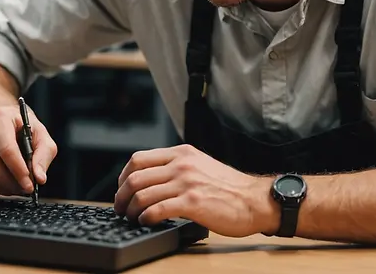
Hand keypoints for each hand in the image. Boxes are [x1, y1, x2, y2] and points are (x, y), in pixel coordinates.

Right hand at [0, 102, 57, 195]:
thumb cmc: (20, 124)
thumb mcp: (40, 133)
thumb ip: (43, 154)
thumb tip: (40, 178)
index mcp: (0, 118)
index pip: (7, 150)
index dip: (18, 171)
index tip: (30, 185)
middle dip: (11, 182)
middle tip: (26, 189)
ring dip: (3, 187)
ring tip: (18, 187)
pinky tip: (7, 184)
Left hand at [113, 144, 276, 236]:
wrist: (254, 200)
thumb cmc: (230, 188)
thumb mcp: (200, 165)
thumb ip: (177, 167)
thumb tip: (152, 180)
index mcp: (181, 154)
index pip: (138, 160)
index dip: (123, 177)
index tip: (121, 190)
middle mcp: (181, 165)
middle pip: (135, 177)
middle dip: (121, 196)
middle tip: (120, 208)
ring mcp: (186, 183)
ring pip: (142, 194)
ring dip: (131, 210)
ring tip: (132, 219)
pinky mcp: (191, 202)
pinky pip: (156, 210)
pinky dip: (145, 218)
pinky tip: (146, 222)